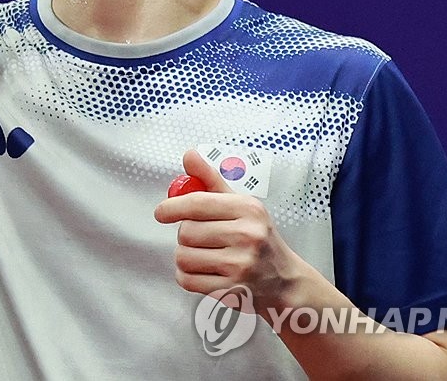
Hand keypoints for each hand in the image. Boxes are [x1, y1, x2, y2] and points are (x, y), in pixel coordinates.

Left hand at [153, 149, 303, 314]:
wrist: (285, 281)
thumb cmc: (258, 239)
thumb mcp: (240, 206)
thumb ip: (211, 181)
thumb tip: (189, 155)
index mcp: (248, 209)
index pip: (198, 203)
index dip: (173, 207)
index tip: (161, 213)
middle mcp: (247, 236)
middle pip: (186, 232)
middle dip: (186, 236)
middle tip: (203, 239)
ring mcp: (241, 265)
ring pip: (183, 257)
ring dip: (186, 257)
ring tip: (205, 257)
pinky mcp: (232, 290)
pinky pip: (187, 280)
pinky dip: (187, 277)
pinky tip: (204, 272)